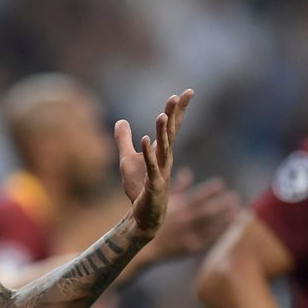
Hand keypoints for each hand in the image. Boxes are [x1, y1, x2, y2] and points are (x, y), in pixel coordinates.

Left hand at [115, 90, 193, 235]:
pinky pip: (151, 166)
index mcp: (162, 152)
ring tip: (162, 115)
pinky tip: (146, 139)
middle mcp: (165, 159)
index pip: (172, 127)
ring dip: (163, 132)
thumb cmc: (139, 188)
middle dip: (175, 114)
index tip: (188, 92)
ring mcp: (161, 172)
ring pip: (164, 148)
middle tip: (179, 96)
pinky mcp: (154, 184)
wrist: (143, 216)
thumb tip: (120, 121)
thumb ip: (123, 140)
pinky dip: (148, 153)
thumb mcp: (127, 160)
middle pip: (172, 132)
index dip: (179, 109)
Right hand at [146, 170, 240, 260]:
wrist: (143, 241)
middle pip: (207, 212)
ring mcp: (187, 234)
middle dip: (221, 204)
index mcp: (178, 208)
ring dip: (224, 219)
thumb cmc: (153, 217)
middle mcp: (184, 221)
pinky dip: (219, 234)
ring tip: (237, 212)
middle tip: (235, 197)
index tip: (221, 184)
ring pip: (210, 226)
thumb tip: (188, 173)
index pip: (196, 197)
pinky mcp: (189, 247)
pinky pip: (207, 240)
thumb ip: (178, 188)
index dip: (209, 190)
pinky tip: (229, 228)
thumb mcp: (165, 201)